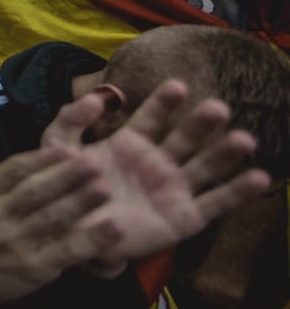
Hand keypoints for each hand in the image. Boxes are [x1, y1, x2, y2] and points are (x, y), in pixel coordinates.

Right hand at [0, 125, 119, 308]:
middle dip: (67, 176)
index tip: (67, 147)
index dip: (41, 159)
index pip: (13, 171)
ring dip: (81, 203)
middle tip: (95, 162)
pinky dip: (91, 240)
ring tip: (106, 189)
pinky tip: (112, 229)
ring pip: (53, 219)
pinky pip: (66, 251)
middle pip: (37, 192)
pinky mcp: (35, 268)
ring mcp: (17, 243)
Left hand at [41, 80, 269, 276]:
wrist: (71, 234)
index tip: (177, 85)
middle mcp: (157, 163)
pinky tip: (260, 177)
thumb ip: (70, 121)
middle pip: (184, 137)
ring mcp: (173, 189)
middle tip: (217, 107)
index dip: (164, 101)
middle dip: (201, 122)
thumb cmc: (65, 189)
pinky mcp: (185, 218)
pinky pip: (215, 203)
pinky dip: (238, 192)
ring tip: (244, 139)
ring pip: (204, 166)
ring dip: (225, 152)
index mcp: (130, 143)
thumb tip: (96, 98)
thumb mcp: (58, 150)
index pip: (152, 116)